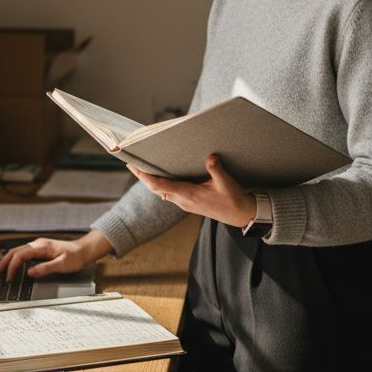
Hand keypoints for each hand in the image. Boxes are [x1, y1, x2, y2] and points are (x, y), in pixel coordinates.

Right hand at [0, 229, 113, 281]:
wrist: (83, 251)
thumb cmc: (75, 256)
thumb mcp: (62, 264)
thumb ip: (46, 268)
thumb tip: (29, 273)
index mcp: (41, 246)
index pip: (20, 255)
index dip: (12, 267)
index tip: (8, 279)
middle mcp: (37, 244)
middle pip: (13, 252)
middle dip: (2, 264)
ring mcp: (37, 247)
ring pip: (16, 253)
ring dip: (6, 263)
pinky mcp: (38, 251)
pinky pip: (21, 255)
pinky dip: (13, 262)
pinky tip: (10, 268)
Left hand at [128, 154, 256, 228]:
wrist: (240, 215)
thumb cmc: (233, 199)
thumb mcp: (226, 183)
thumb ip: (216, 169)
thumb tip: (209, 157)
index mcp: (188, 195)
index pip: (160, 186)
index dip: (146, 177)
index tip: (134, 167)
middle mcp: (183, 200)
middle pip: (156, 188)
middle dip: (143, 176)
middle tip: (131, 163)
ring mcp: (184, 203)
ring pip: (161, 191)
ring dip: (151, 181)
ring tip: (142, 167)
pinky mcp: (189, 202)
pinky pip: (169, 193)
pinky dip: (160, 184)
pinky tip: (160, 176)